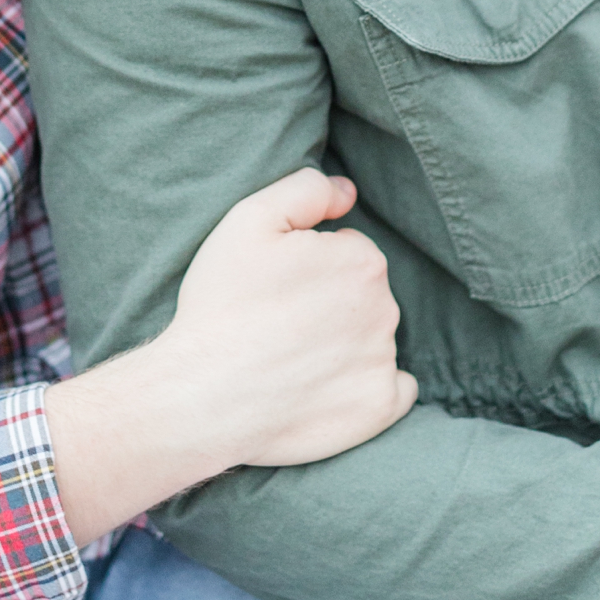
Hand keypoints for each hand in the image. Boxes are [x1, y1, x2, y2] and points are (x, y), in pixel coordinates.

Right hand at [44, 168, 416, 546]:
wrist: (203, 397)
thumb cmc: (222, 305)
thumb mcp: (249, 221)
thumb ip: (305, 190)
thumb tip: (348, 192)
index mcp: (362, 262)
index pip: (349, 250)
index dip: (310, 264)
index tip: (277, 285)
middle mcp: (385, 310)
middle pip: (364, 295)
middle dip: (331, 301)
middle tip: (279, 321)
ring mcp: (384, 363)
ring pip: (374, 339)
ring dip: (346, 343)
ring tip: (291, 358)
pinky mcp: (378, 408)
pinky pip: (395, 390)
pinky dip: (371, 386)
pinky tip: (333, 387)